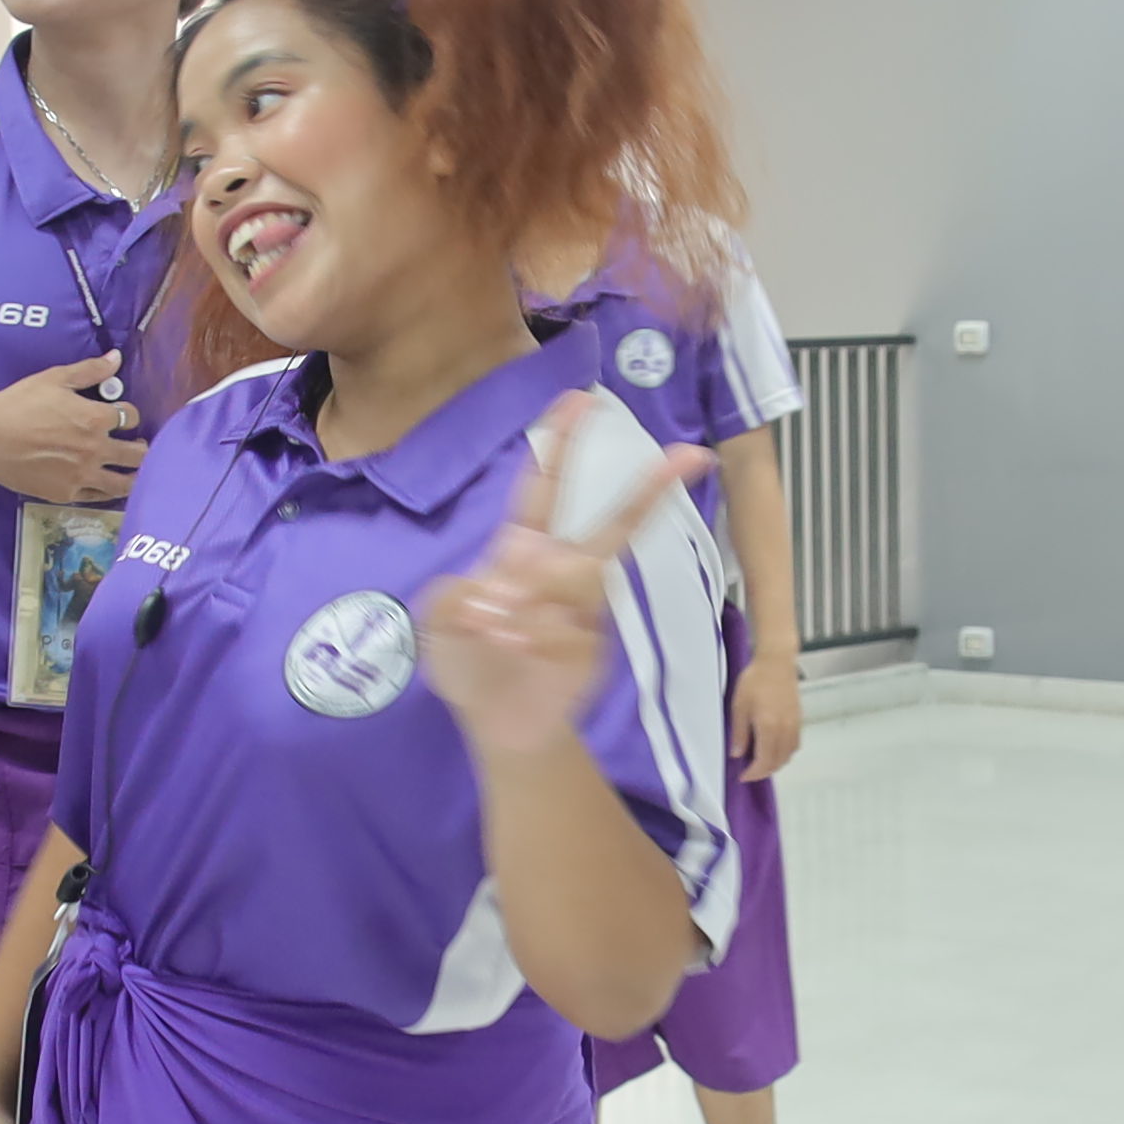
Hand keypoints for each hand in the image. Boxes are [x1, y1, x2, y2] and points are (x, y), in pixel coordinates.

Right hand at [0, 355, 145, 504]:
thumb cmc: (19, 403)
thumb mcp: (55, 379)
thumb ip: (90, 370)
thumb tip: (116, 357)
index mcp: (96, 419)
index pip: (131, 417)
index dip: (130, 414)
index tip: (122, 415)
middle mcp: (95, 450)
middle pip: (138, 455)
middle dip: (141, 448)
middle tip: (137, 446)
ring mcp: (82, 476)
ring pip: (124, 483)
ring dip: (133, 476)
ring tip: (131, 471)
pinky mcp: (66, 494)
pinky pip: (98, 497)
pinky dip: (106, 491)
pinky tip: (105, 484)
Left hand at [417, 395, 709, 760]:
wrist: (499, 724)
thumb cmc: (469, 661)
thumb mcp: (436, 623)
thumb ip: (452, 598)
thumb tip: (493, 595)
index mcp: (521, 549)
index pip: (542, 486)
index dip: (560, 443)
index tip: (580, 399)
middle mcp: (561, 571)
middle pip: (608, 522)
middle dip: (648, 490)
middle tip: (686, 455)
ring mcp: (582, 610)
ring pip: (578, 579)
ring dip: (532, 601)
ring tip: (495, 627)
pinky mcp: (591, 647)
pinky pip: (567, 630)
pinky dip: (532, 640)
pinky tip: (510, 649)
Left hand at [730, 647, 803, 780]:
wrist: (776, 662)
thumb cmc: (756, 680)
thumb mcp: (739, 707)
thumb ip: (739, 733)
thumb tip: (737, 753)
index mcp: (769, 728)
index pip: (764, 762)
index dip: (753, 773)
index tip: (743, 776)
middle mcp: (785, 730)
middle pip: (778, 762)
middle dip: (763, 771)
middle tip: (749, 772)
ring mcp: (794, 725)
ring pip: (788, 755)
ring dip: (775, 763)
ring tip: (760, 761)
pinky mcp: (799, 719)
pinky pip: (794, 744)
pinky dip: (784, 753)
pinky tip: (774, 748)